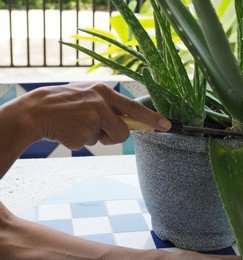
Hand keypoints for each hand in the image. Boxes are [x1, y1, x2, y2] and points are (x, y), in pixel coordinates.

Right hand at [18, 82, 170, 149]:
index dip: (152, 118)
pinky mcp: (83, 133)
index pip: (134, 108)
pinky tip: (68, 130)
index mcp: (104, 92)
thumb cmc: (64, 103)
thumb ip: (108, 106)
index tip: (167, 126)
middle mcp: (101, 103)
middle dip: (113, 135)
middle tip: (96, 127)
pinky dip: (80, 141)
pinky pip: (89, 144)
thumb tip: (128, 122)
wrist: (35, 110)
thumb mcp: (87, 96)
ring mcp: (92, 118)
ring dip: (95, 138)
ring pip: (107, 140)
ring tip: (78, 125)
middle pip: (123, 132)